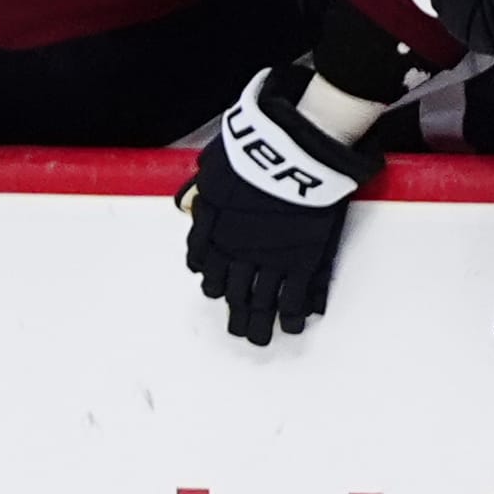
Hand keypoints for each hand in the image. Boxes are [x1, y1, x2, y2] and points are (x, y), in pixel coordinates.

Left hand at [183, 64, 384, 344]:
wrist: (287, 157)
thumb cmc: (249, 156)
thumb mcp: (214, 168)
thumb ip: (205, 191)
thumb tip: (192, 204)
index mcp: (214, 234)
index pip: (207, 268)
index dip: (213, 283)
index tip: (217, 291)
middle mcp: (238, 255)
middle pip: (233, 294)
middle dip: (235, 314)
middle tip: (239, 329)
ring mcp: (271, 261)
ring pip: (261, 302)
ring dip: (259, 323)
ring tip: (261, 337)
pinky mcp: (301, 262)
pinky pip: (294, 297)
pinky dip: (292, 315)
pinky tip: (293, 325)